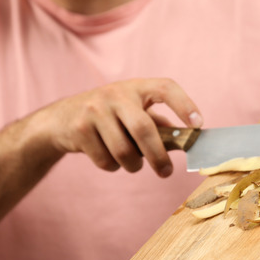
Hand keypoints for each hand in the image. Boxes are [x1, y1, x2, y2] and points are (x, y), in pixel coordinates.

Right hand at [32, 78, 202, 176]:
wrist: (61, 119)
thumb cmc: (110, 117)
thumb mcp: (134, 112)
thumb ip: (160, 125)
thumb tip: (188, 142)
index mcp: (136, 87)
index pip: (165, 87)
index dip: (184, 104)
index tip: (198, 125)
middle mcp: (115, 94)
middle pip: (143, 129)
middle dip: (158, 156)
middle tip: (166, 172)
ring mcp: (94, 110)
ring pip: (124, 152)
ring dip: (133, 165)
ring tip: (132, 162)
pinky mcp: (79, 129)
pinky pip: (106, 161)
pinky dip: (112, 166)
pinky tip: (107, 156)